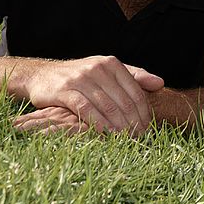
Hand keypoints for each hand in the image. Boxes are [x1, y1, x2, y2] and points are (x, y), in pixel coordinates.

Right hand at [24, 56, 163, 133]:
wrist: (43, 75)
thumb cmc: (81, 76)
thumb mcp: (107, 71)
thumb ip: (134, 76)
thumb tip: (161, 83)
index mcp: (112, 63)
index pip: (135, 90)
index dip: (144, 111)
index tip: (148, 128)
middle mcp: (98, 68)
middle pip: (123, 100)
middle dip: (133, 122)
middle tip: (139, 138)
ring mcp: (81, 78)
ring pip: (106, 105)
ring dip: (118, 126)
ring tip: (126, 140)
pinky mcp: (64, 90)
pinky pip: (85, 108)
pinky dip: (97, 122)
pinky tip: (105, 134)